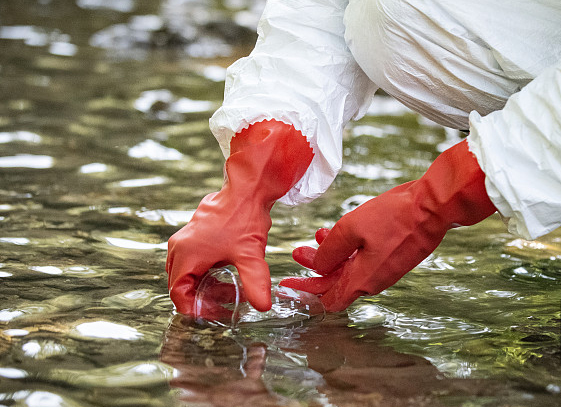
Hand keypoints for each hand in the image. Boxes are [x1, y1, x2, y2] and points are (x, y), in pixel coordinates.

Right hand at [166, 189, 271, 317]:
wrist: (246, 190)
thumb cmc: (244, 218)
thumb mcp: (250, 255)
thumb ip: (255, 283)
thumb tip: (262, 307)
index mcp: (185, 255)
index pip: (178, 294)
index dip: (196, 309)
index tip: (216, 313)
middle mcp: (179, 248)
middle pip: (180, 285)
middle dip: (201, 298)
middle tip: (226, 305)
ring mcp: (184, 240)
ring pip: (186, 273)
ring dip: (204, 286)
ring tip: (230, 291)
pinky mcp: (193, 235)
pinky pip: (191, 262)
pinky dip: (205, 273)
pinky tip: (226, 275)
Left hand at [281, 139, 495, 311]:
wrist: (433, 206)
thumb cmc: (394, 217)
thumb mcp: (350, 230)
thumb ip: (329, 252)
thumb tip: (317, 267)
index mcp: (362, 280)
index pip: (328, 299)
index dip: (306, 292)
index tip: (289, 284)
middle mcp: (373, 280)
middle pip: (336, 282)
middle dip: (314, 268)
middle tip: (297, 253)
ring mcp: (384, 269)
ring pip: (348, 268)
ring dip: (330, 255)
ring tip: (315, 237)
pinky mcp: (392, 256)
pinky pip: (363, 259)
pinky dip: (347, 249)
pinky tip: (338, 231)